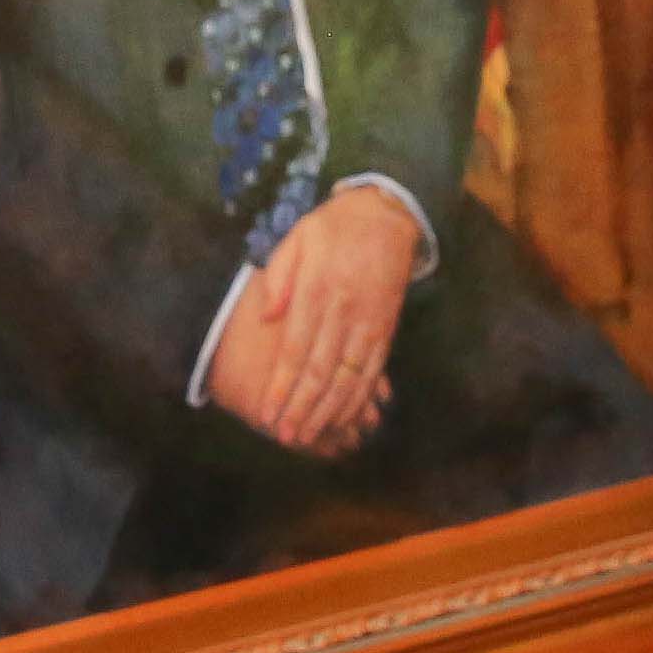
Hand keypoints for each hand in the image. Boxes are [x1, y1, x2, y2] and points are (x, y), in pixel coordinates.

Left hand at [202, 200, 408, 459]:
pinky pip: (373, 370)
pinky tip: (346, 418)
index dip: (282, 385)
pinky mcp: (386, 329)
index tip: (268, 412)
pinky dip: (360, 398)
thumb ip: (279, 276)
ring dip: (329, 411)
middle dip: (302, 408)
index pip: (296, 348)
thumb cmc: (333, 228)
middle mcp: (344, 312)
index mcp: (317, 291)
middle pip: (321, 370)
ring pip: (349, 377)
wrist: (386, 216)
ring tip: (309, 436)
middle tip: (285, 436)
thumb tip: (265, 316)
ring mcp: (368, 324)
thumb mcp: (298, 238)